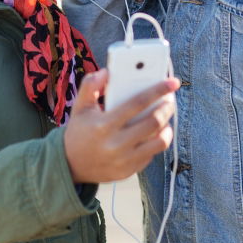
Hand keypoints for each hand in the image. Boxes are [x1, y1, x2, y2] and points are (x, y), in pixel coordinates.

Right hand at [63, 69, 178, 183]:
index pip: (137, 103)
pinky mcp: (129, 171)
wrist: (70, 166)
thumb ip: (90, 85)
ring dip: (167, 127)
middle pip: (153, 122)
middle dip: (167, 108)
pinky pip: (151, 155)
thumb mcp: (79, 106)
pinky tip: (155, 133)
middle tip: (170, 100)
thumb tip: (107, 71)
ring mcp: (124, 160)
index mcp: (104, 124)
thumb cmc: (79, 131)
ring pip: (158, 142)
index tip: (172, 83)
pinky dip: (157, 142)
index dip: (158, 90)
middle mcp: (115, 144)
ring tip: (165, 117)